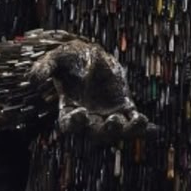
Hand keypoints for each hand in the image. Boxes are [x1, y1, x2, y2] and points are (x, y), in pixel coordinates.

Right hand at [29, 40, 150, 142]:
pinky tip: (157, 131)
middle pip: (97, 133)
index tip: (80, 113)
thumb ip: (46, 68)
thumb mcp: (57, 59)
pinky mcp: (126, 110)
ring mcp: (108, 117)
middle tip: (113, 121)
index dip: (74, 123)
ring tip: (140, 121)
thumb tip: (34, 77)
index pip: (70, 125)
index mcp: (69, 111)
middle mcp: (89, 120)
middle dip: (106, 130)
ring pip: (119, 131)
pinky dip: (146, 129)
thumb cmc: (70, 59)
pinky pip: (135, 123)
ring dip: (129, 129)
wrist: (90, 57)